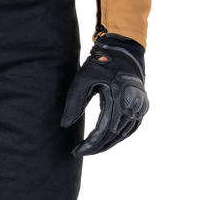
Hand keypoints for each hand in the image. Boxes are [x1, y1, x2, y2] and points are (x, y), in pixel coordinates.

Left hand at [60, 33, 150, 157]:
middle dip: (96, 147)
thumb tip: (64, 125)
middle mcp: (131, 107)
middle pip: (112, 136)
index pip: (102, 131)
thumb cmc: (101, 63)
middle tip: (79, 152)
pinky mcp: (141, 108)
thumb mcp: (83, 78)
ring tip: (91, 150)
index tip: (76, 152)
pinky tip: (106, 141)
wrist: (123, 52)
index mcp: (117, 99)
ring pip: (122, 135)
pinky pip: (129, 129)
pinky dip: (117, 137)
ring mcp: (138, 109)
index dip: (89, 144)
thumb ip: (73, 101)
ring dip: (107, 145)